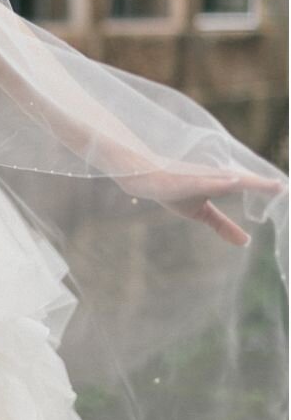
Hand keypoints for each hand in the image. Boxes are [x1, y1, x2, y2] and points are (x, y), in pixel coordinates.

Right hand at [117, 168, 284, 245]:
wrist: (143, 179)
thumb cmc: (174, 190)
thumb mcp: (201, 212)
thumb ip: (223, 225)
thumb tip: (245, 242)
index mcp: (219, 183)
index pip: (248, 184)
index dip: (267, 188)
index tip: (284, 191)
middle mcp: (211, 177)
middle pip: (243, 180)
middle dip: (263, 185)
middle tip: (282, 188)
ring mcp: (196, 178)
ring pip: (226, 179)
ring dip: (249, 181)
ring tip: (271, 185)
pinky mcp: (181, 182)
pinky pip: (202, 182)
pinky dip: (217, 182)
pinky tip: (232, 181)